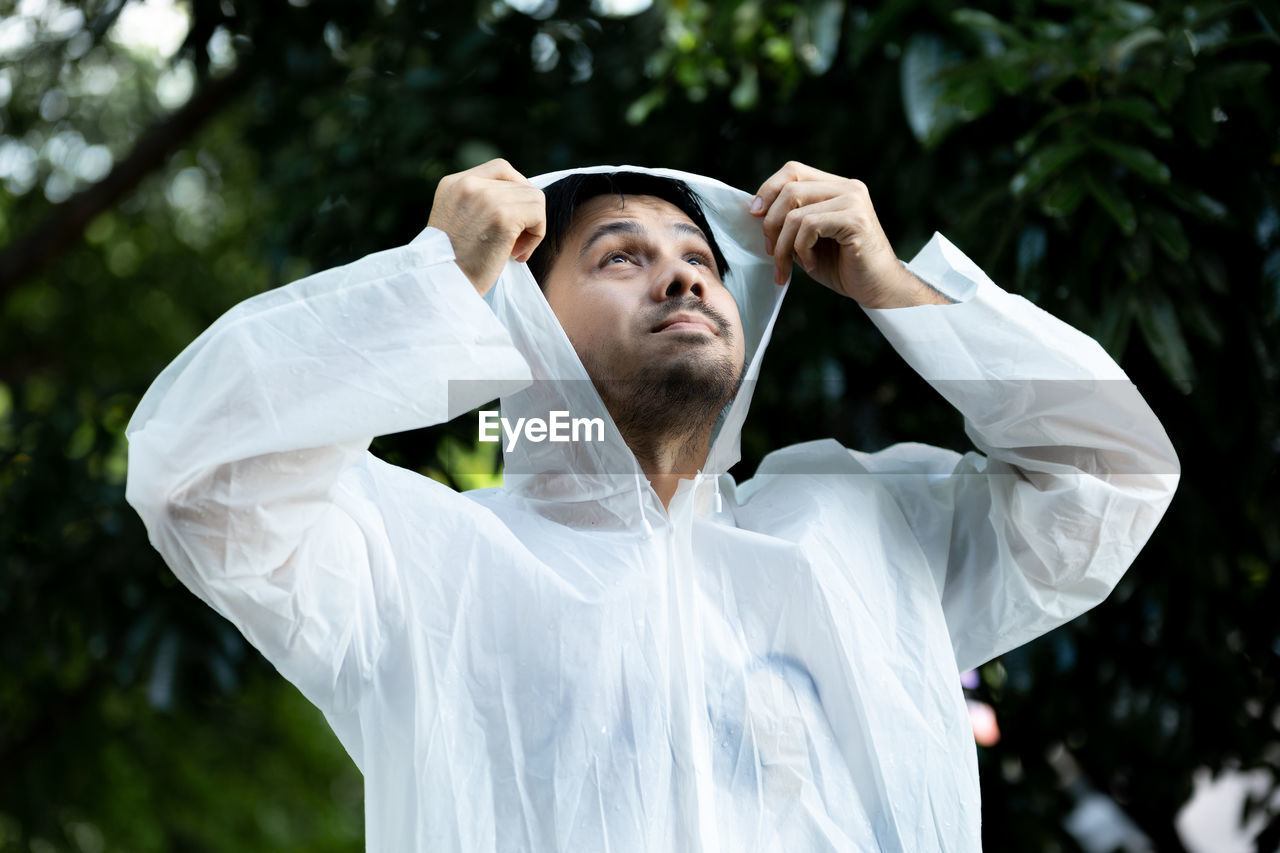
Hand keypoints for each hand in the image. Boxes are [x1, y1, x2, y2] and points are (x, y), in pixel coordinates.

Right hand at [427, 159, 545, 295]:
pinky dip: (536, 236)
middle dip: (523, 216)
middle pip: (521, 184)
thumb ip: (480, 203)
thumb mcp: (458, 221)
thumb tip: (521, 196)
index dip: (516, 192)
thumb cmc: (453, 263)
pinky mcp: (503, 216)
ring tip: (514, 250)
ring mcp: (486, 197)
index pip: (501, 169)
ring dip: (532, 226)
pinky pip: (538, 214)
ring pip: (534, 197)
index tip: (511, 221)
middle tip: (511, 245)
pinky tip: (516, 255)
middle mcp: (468, 183)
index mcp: (453, 183)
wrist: (441, 285)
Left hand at [751, 161, 949, 308]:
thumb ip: (788, 221)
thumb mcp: (806, 239)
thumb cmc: (841, 266)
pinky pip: (809, 226)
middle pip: (790, 188)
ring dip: (782, 245)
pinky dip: (801, 250)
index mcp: (835, 186)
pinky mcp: (856, 220)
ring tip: (787, 266)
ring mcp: (854, 200)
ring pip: (796, 212)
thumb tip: (754, 209)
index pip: (792, 171)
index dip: (767, 190)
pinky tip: (811, 264)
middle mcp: (847, 187)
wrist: (877, 289)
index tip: (753, 215)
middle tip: (770, 252)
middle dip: (770, 223)